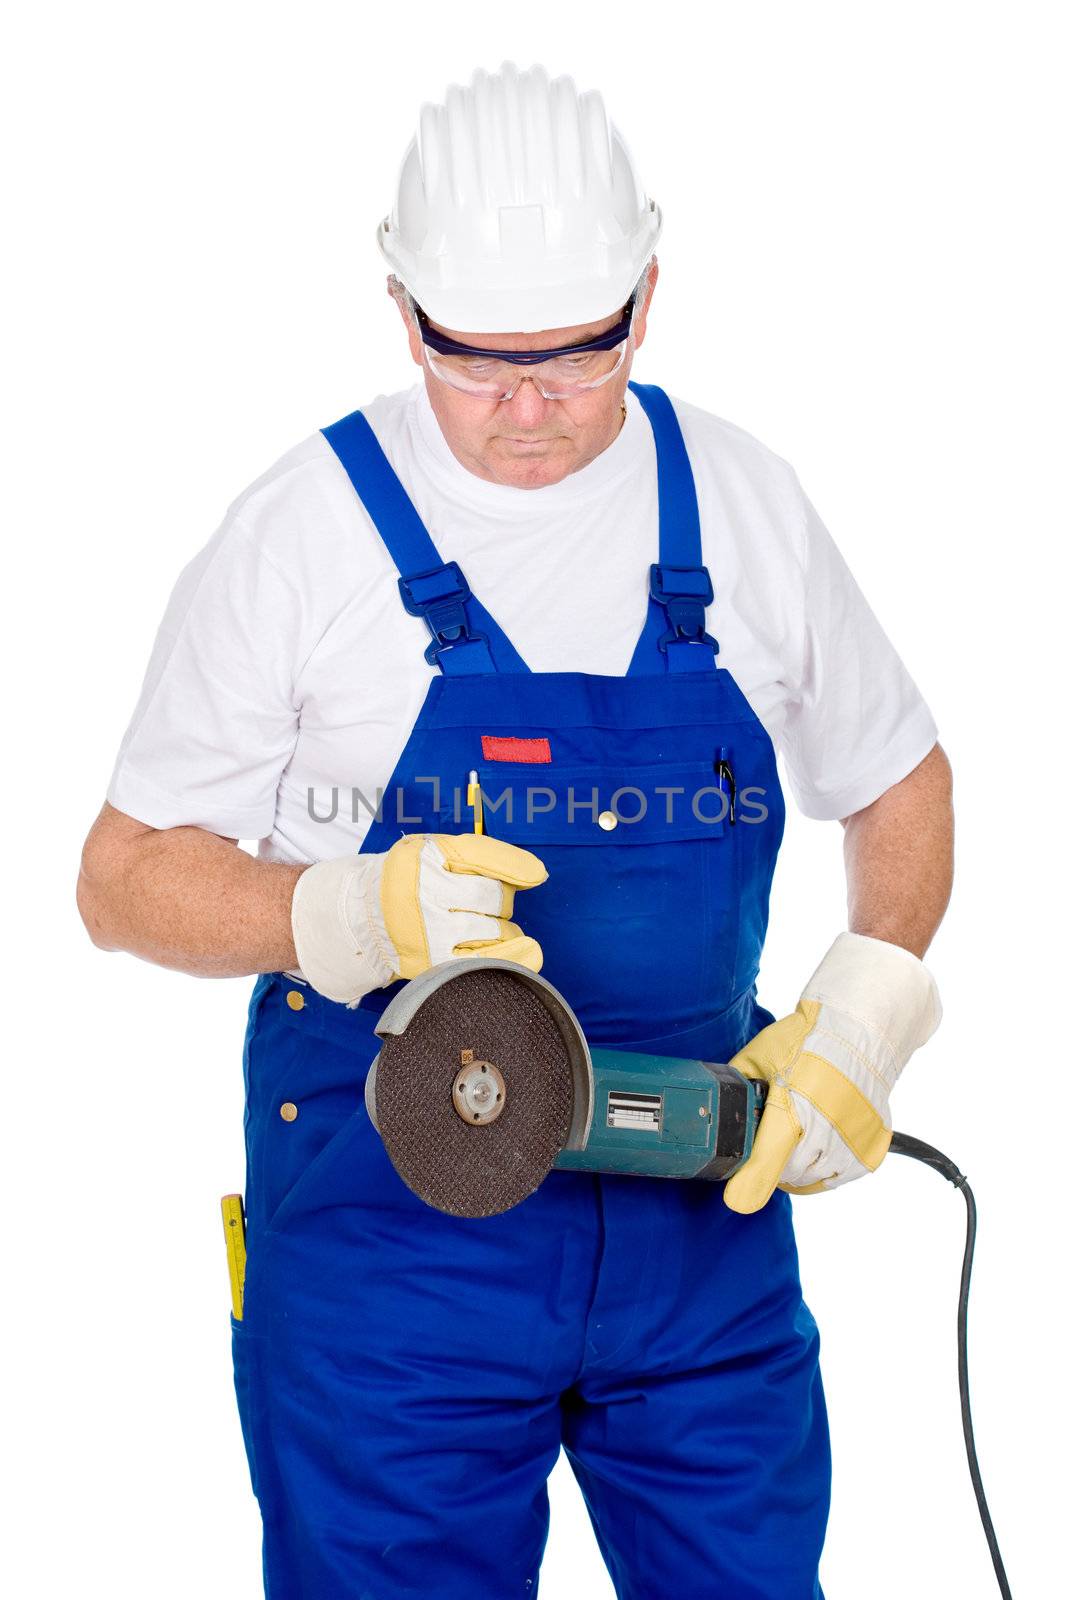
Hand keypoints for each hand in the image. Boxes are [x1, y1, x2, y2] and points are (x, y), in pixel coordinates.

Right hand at [291, 832, 547, 1003]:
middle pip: (492, 897)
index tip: (537, 875)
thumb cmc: (412, 881)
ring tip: (487, 926)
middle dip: (500, 901)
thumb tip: (535, 874)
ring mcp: (428, 929)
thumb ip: (479, 856)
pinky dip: (513, 955)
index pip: (480, 854)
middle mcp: (423, 890)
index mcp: (423, 855)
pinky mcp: (432, 960)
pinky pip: (485, 960)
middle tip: (490, 905)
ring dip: (503, 928)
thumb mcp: (433, 853)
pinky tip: (528, 951)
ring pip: (494, 929)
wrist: (364, 917)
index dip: (514, 866)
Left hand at [723, 932, 941, 1213]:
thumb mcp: (759, 1056)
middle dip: (770, 1163)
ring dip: (794, 1168)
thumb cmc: (806, 1039)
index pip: (768, 1162)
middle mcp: (828, 1129)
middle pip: (786, 1173)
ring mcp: (853, 1141)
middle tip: (764, 1142)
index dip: (748, 1183)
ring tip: (788, 1140)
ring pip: (811, 1178)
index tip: (735, 1194)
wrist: (860, 1031)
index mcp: (795, 1106)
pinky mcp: (870, 1148)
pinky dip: (820, 1169)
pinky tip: (811, 1147)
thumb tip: (714, 1111)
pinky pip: (835, 1175)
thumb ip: (737, 1087)